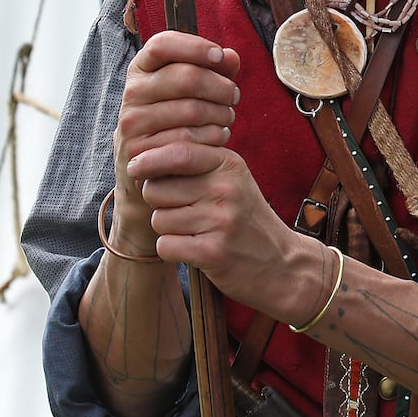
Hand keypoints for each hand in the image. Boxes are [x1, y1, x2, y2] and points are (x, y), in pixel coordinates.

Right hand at [112, 30, 240, 256]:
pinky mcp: (141, 153)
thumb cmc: (176, 122)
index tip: (221, 57)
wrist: (149, 173)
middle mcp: (132, 93)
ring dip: (221, 114)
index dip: (196, 46)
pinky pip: (189, 141)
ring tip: (227, 118)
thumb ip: (213, 70)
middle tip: (234, 96)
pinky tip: (219, 138)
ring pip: (192, 110)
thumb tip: (231, 57)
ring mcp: (132, 124)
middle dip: (220, 86)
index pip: (163, 44)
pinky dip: (213, 138)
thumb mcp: (190, 92)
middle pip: (187, 77)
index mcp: (142, 70)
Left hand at [131, 112, 316, 320]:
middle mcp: (225, 189)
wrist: (282, 265)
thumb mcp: (232, 180)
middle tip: (184, 211)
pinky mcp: (212, 252)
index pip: (178, 151)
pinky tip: (195, 250)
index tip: (136, 167)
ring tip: (196, 232)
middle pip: (157, 189)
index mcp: (229, 165)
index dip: (149, 159)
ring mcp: (220, 221)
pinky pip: (165, 246)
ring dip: (168, 229)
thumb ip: (196, 164)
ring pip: (158, 219)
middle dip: (159, 202)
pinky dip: (172, 250)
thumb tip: (142, 155)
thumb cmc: (246, 219)